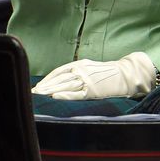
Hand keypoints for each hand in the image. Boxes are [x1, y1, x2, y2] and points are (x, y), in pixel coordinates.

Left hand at [31, 52, 157, 99]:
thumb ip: (77, 72)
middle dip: (45, 86)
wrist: (126, 74)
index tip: (38, 86)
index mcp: (80, 64)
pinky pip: (76, 93)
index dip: (47, 79)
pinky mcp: (93, 90)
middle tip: (33, 92)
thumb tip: (61, 82)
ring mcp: (87, 80)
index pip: (58, 71)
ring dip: (50, 90)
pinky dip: (64, 95)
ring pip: (64, 85)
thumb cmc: (108, 73)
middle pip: (59, 78)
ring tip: (39, 95)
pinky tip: (55, 97)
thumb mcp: (91, 67)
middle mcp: (81, 70)